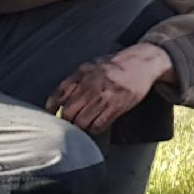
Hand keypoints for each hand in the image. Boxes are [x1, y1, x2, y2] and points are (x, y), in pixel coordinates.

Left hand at [44, 43, 171, 134]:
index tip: (52, 114)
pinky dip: (94, 129)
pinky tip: (95, 126)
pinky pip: (98, 126)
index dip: (52, 108)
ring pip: (81, 122)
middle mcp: (90, 86)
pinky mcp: (115, 107)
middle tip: (69, 123)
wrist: (141, 63)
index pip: (59, 95)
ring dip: (80, 127)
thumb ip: (74, 80)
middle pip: (68, 113)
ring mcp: (103, 97)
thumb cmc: (115, 65)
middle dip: (67, 120)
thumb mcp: (91, 66)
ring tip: (82, 126)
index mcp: (82, 74)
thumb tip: (58, 99)